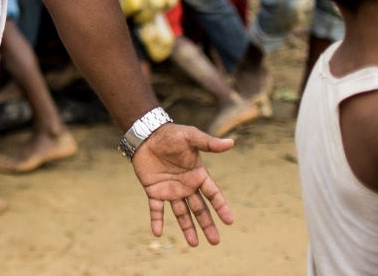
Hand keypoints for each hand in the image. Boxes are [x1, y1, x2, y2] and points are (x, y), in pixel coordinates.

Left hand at [130, 124, 233, 245]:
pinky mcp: (153, 191)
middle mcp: (186, 186)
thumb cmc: (171, 135)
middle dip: (207, 225)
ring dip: (187, 228)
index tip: (230, 221)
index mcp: (198, 175)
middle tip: (215, 242)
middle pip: (200, 209)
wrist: (146, 134)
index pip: (213, 194)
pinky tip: (157, 232)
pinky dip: (156, 220)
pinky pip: (155, 208)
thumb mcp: (191, 137)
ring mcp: (170, 190)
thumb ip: (208, 143)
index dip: (221, 207)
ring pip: (181, 213)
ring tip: (194, 244)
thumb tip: (231, 142)